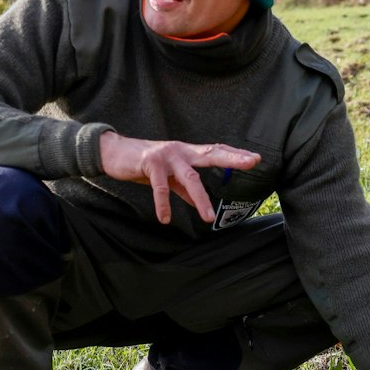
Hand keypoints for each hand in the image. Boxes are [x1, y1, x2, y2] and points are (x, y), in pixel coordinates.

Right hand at [98, 130, 260, 224]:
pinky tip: (165, 218)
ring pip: (189, 178)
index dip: (234, 155)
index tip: (254, 159)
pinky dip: (163, 204)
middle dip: (231, 159)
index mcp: (189, 153)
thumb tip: (199, 203)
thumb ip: (184, 189)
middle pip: (211, 154)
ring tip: (208, 218)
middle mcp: (182, 151)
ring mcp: (167, 155)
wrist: (115, 153)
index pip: (216, 151)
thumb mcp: (169, 176)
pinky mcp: (151, 163)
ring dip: (200, 199)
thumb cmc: (145, 164)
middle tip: (250, 163)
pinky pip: (161, 187)